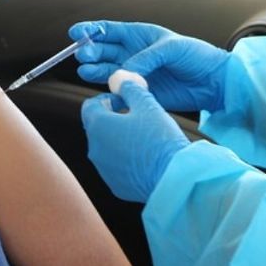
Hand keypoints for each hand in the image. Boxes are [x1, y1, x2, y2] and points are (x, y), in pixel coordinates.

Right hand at [70, 20, 229, 111]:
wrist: (213, 82)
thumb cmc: (196, 56)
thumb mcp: (172, 48)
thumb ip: (146, 58)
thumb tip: (122, 74)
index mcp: (138, 35)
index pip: (108, 31)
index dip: (90, 30)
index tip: (76, 32)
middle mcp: (132, 53)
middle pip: (102, 51)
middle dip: (90, 51)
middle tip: (83, 55)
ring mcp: (133, 74)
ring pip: (105, 71)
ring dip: (93, 70)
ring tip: (85, 71)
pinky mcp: (138, 93)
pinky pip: (117, 92)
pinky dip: (107, 93)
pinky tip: (101, 91)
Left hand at [81, 82, 189, 201]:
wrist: (175, 178)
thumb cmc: (161, 139)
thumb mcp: (148, 105)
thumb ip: (130, 89)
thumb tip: (121, 80)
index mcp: (99, 126)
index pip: (90, 106)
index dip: (107, 99)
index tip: (123, 100)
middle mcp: (95, 149)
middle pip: (96, 127)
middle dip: (112, 119)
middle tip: (135, 117)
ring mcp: (103, 169)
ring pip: (106, 147)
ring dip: (118, 139)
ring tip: (143, 137)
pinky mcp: (115, 185)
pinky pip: (115, 166)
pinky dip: (124, 159)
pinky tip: (145, 156)